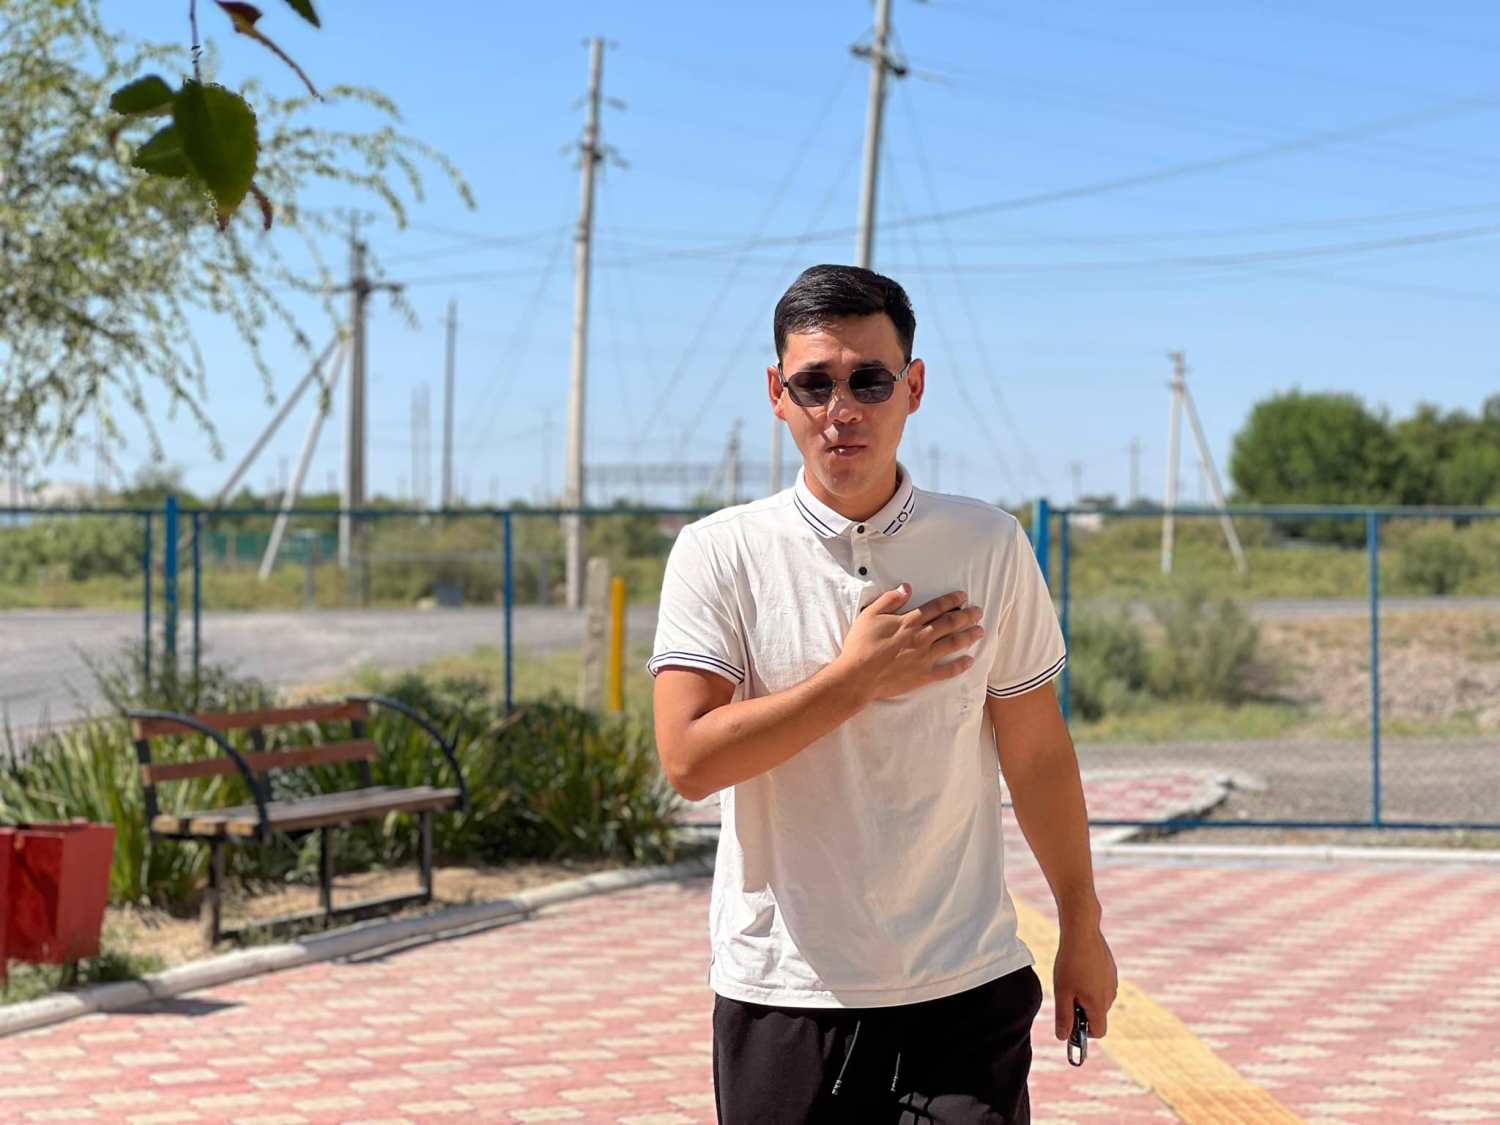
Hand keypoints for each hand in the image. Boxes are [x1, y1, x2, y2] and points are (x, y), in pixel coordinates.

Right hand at [835, 586, 984, 703]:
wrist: (857, 676)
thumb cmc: (860, 644)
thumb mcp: (869, 614)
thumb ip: (890, 600)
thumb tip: (907, 588)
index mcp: (909, 621)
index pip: (936, 607)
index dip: (951, 600)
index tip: (963, 596)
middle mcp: (921, 637)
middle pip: (949, 623)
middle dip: (966, 616)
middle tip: (978, 612)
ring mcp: (924, 657)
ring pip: (952, 644)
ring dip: (968, 636)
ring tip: (980, 631)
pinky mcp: (923, 675)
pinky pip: (946, 671)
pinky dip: (959, 666)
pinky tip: (970, 661)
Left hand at [1053, 923, 1116, 1040]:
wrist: (1082, 931)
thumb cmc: (1070, 962)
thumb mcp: (1062, 992)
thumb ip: (1063, 1017)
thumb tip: (1064, 1038)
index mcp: (1099, 1004)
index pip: (1099, 1032)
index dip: (1084, 1031)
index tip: (1070, 1019)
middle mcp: (1111, 995)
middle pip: (1097, 1015)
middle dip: (1082, 1010)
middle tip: (1066, 992)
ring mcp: (1113, 981)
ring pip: (1099, 998)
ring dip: (1085, 995)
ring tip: (1071, 976)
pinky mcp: (1111, 969)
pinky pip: (1101, 984)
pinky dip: (1090, 982)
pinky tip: (1079, 966)